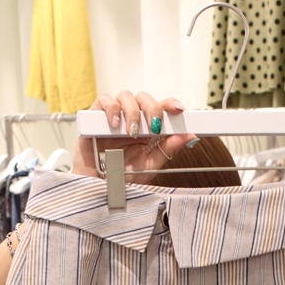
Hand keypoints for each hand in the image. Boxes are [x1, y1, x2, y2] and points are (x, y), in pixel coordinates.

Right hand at [72, 91, 196, 183]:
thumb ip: (167, 149)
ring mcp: (114, 117)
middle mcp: (132, 119)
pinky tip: (115, 125)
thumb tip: (189, 136)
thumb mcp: (149, 165)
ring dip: (133, 112)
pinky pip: (104, 101)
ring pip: (126, 97)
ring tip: (132, 133)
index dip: (170, 104)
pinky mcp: (95, 117)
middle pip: (144, 99)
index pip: (161, 108)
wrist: (99, 187)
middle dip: (152, 109)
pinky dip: (112, 109)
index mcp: (147, 129)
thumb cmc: (122, 176)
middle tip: (153, 127)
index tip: (179, 110)